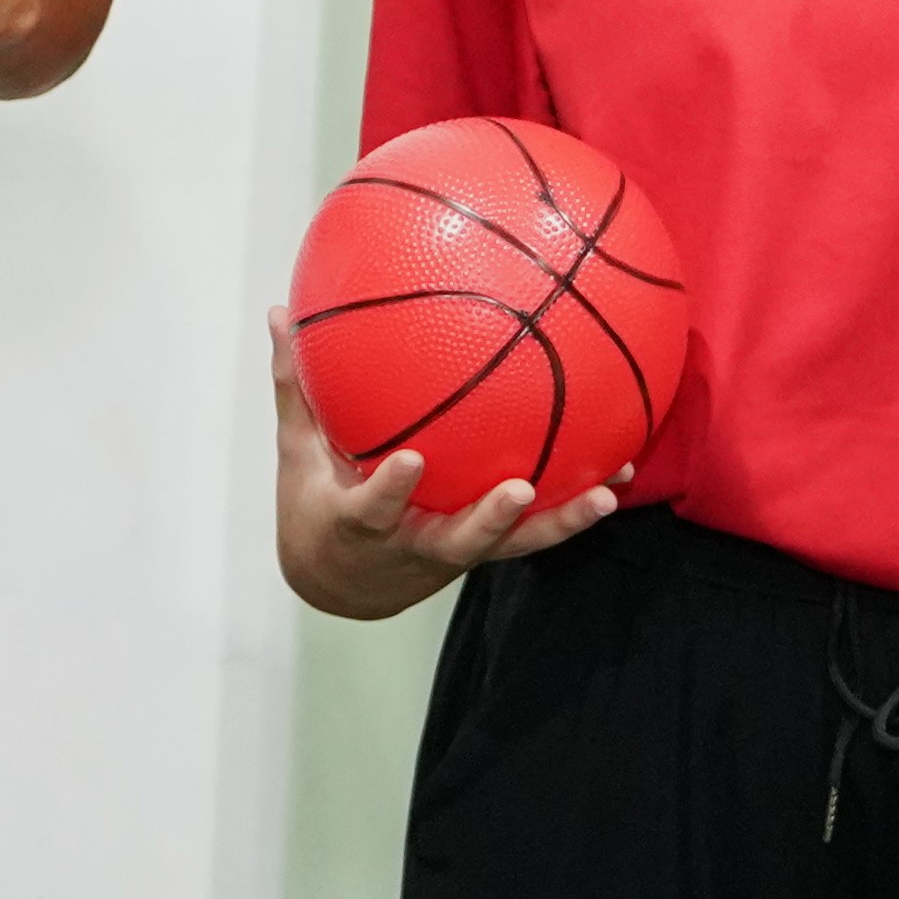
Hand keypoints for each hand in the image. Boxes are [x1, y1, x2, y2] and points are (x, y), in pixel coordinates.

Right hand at [267, 307, 619, 622]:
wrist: (341, 585)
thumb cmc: (317, 506)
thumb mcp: (297, 454)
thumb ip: (295, 387)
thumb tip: (279, 312)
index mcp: (361, 523)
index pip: (375, 510)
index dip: (393, 491)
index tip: (410, 461)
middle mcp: (415, 544)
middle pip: (459, 542)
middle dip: (490, 520)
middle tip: (520, 490)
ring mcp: (456, 552)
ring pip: (514, 546)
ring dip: (561, 521)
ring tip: (606, 492)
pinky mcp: (486, 551)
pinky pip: (536, 533)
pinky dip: (574, 509)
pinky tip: (619, 478)